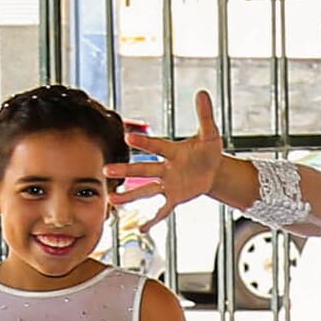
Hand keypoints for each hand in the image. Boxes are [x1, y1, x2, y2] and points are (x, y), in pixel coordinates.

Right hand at [118, 91, 230, 227]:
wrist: (214, 170)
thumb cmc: (209, 150)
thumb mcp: (210, 134)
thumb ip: (205, 115)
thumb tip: (202, 92)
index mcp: (172, 151)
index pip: (156, 146)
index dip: (143, 143)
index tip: (127, 138)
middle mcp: (166, 168)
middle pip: (143, 170)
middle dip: (125, 170)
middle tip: (105, 170)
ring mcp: (168, 184)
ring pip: (146, 190)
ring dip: (130, 195)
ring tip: (112, 200)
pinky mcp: (175, 197)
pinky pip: (163, 210)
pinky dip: (154, 220)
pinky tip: (142, 229)